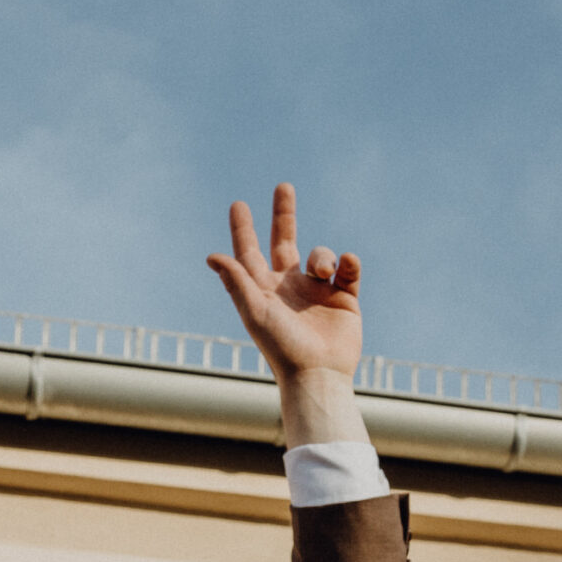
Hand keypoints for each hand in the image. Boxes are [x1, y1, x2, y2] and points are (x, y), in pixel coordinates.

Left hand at [206, 184, 360, 384]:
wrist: (318, 374)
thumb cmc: (281, 347)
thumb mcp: (255, 312)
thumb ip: (236, 281)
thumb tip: (213, 256)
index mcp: (264, 289)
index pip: (251, 252)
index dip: (244, 229)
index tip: (239, 205)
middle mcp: (289, 288)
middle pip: (285, 242)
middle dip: (284, 215)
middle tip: (284, 187)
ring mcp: (317, 292)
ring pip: (320, 255)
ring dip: (321, 255)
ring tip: (323, 271)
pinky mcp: (344, 298)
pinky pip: (348, 269)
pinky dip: (348, 263)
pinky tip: (346, 266)